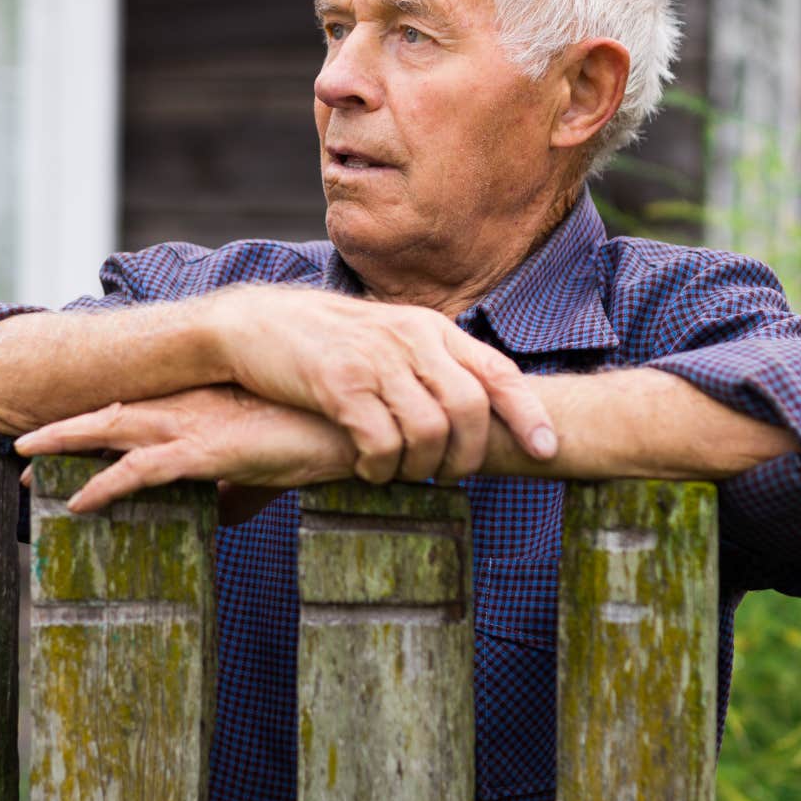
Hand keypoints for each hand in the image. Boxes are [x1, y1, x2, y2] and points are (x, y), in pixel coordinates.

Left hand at [15, 386, 357, 512]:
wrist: (349, 424)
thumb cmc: (313, 440)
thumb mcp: (264, 468)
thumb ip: (234, 488)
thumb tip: (220, 514)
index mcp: (199, 406)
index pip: (133, 412)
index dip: (93, 427)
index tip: (59, 444)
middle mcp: (186, 408)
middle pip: (108, 417)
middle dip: (62, 435)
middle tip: (21, 454)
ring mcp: (191, 426)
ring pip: (109, 434)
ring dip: (64, 448)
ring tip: (25, 468)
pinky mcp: (203, 451)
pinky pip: (138, 471)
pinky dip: (102, 487)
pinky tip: (75, 505)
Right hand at [199, 287, 555, 482]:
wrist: (252, 324)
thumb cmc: (324, 341)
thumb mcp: (387, 337)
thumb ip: (429, 363)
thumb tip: (473, 409)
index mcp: (430, 328)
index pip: (497, 371)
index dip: (528, 414)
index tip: (548, 450)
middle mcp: (409, 339)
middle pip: (470, 409)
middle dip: (468, 456)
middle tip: (450, 477)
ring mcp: (374, 360)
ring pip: (429, 431)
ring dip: (420, 467)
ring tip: (400, 474)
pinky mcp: (337, 385)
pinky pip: (380, 442)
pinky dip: (380, 468)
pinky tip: (367, 468)